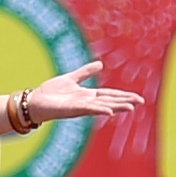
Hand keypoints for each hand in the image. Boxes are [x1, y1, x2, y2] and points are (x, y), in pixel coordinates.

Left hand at [22, 62, 145, 124]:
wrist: (34, 101)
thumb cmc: (50, 93)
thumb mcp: (71, 78)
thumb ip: (85, 72)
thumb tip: (101, 65)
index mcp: (87, 95)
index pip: (110, 95)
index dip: (123, 96)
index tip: (137, 98)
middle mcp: (86, 102)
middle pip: (110, 101)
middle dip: (125, 102)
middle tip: (141, 102)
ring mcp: (80, 107)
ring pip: (103, 106)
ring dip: (117, 107)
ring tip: (131, 108)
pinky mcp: (72, 109)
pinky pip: (88, 109)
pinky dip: (100, 110)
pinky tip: (110, 111)